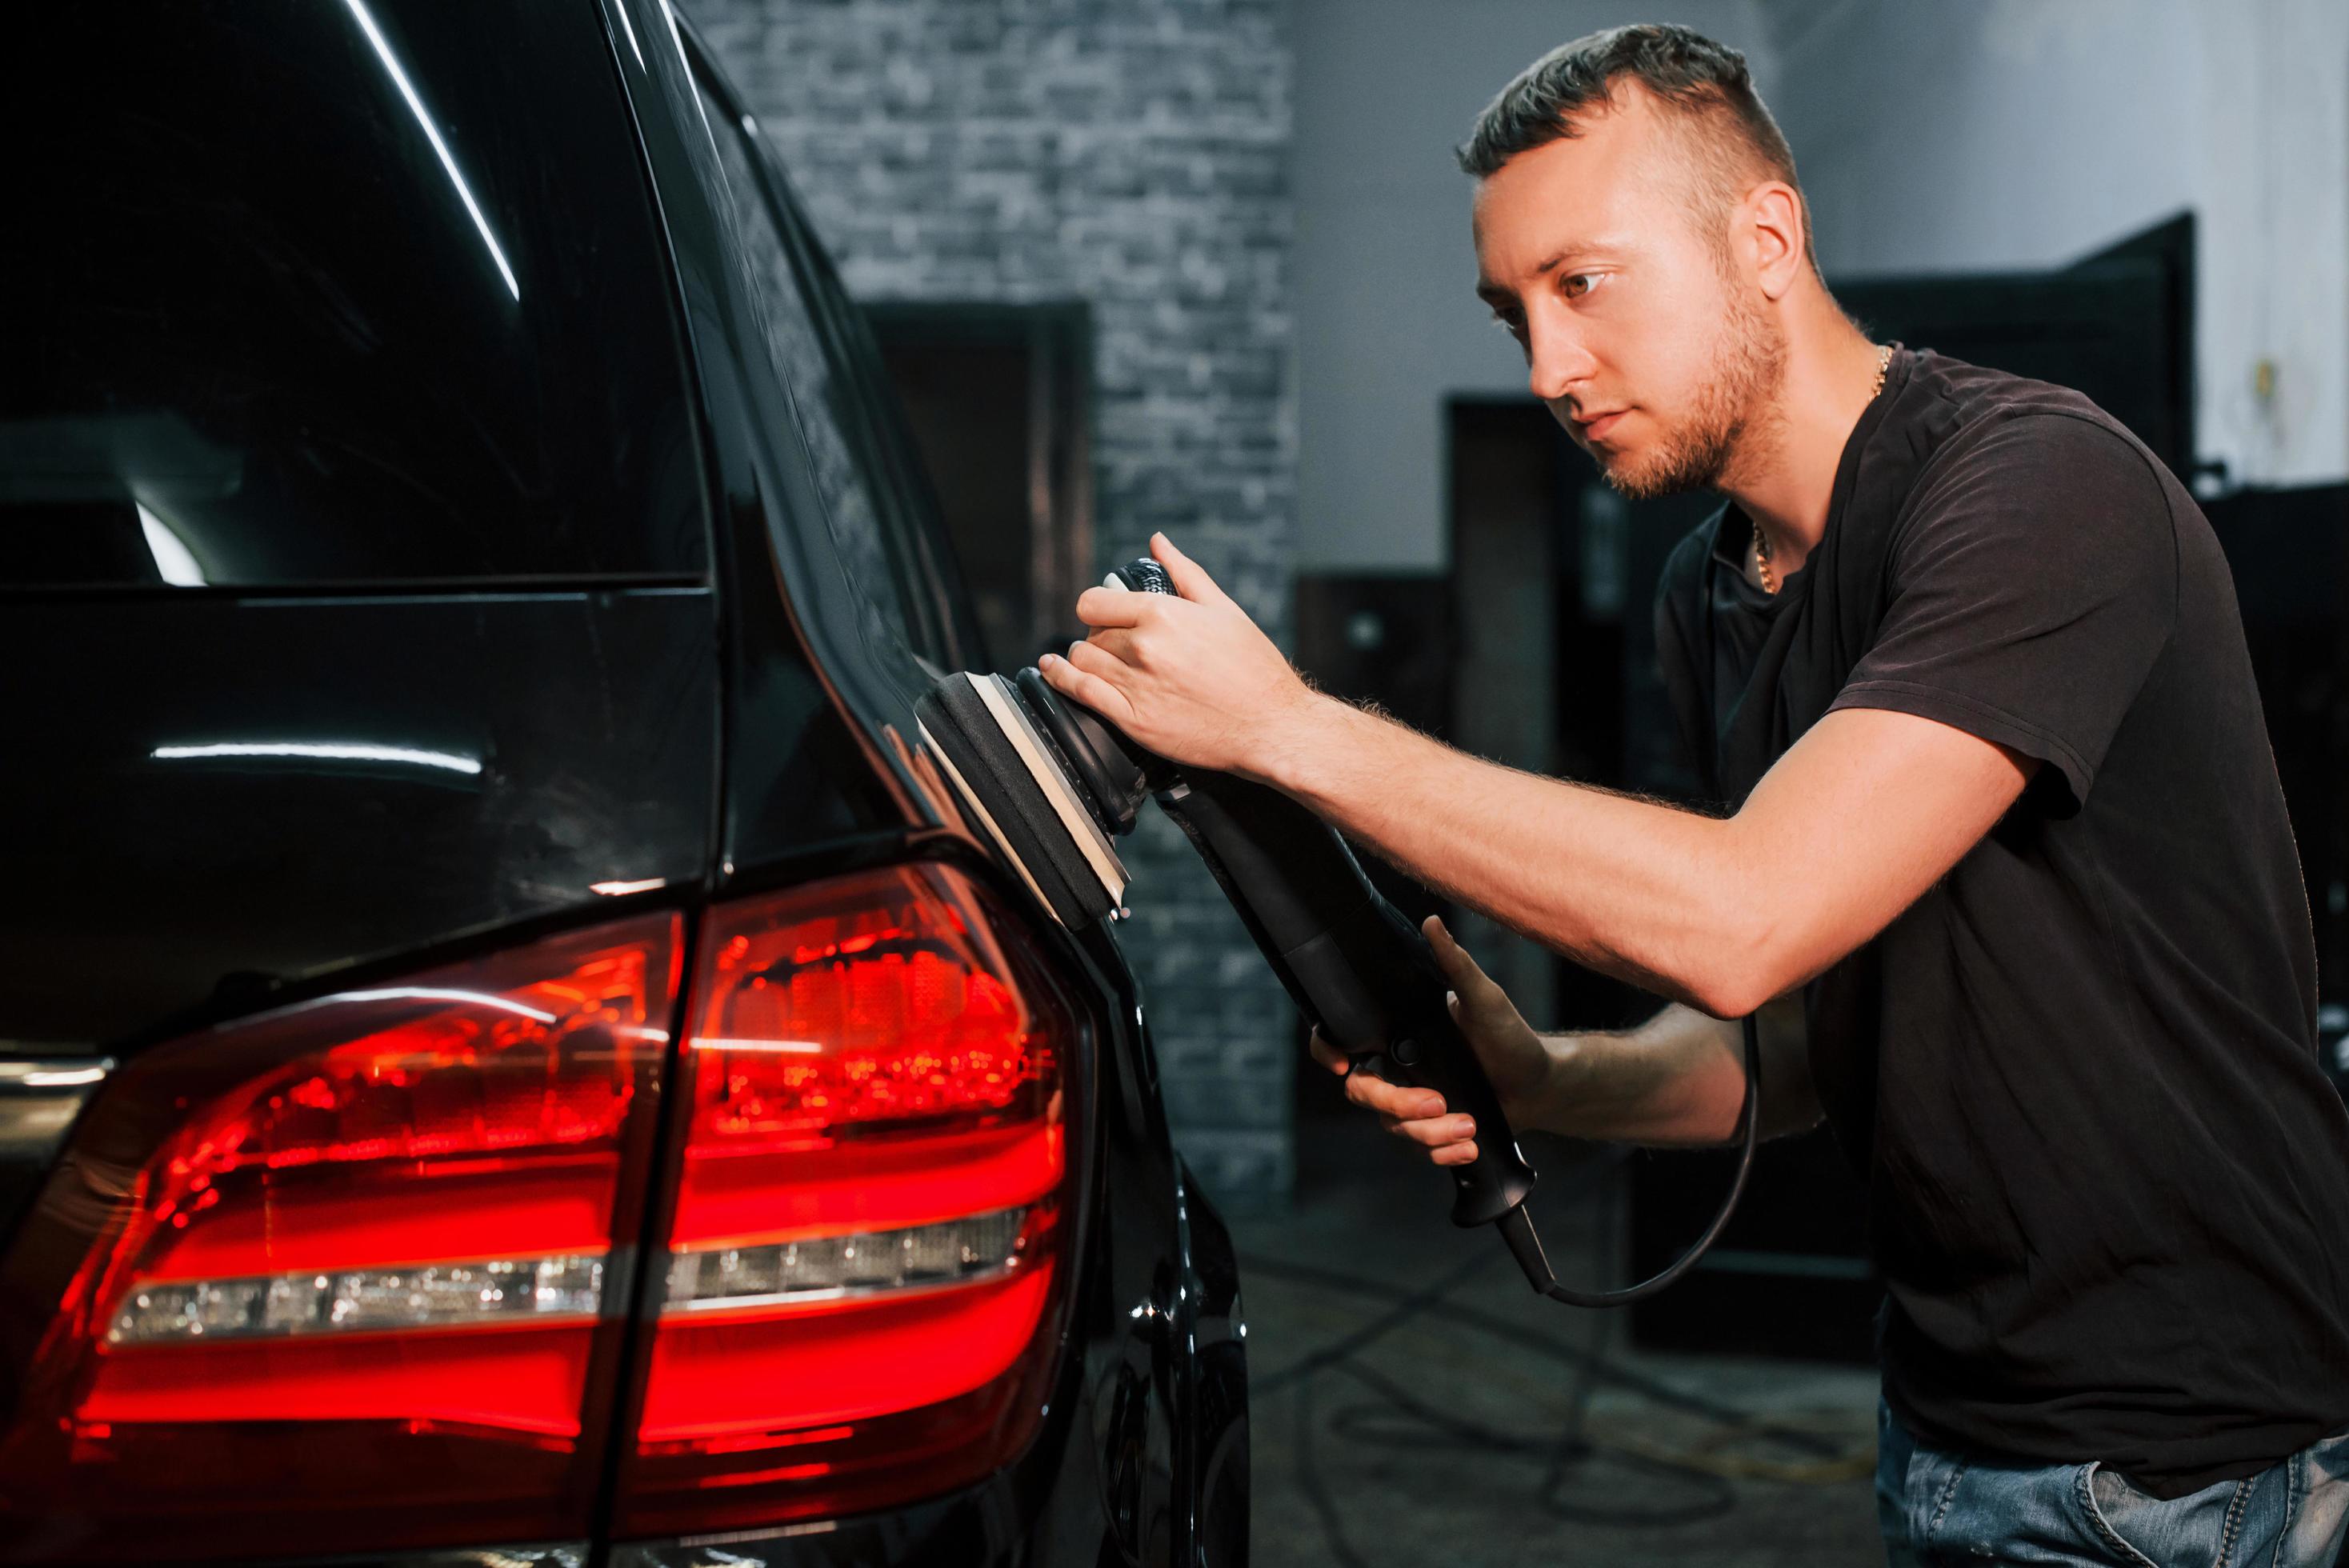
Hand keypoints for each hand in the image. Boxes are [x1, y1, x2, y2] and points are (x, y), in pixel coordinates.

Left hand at [1037, 532, 1319, 779]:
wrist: (1270, 725)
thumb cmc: (1254, 668)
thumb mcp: (1223, 610)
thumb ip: (1184, 573)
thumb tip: (1157, 542)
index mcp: (1163, 614)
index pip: (1095, 602)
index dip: (1097, 607)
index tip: (1104, 614)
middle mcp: (1144, 648)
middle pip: (1092, 634)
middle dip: (1099, 636)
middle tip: (1115, 644)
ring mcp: (1136, 685)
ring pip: (1082, 661)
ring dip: (1083, 658)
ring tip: (1093, 660)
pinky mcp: (1133, 720)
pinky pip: (1080, 692)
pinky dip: (1060, 679)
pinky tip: (1052, 670)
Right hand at [1307, 915, 1555, 1166]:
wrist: (1542, 1084)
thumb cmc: (1512, 1036)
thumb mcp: (1484, 998)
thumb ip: (1455, 963)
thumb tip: (1433, 922)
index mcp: (1400, 1034)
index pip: (1344, 1038)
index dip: (1328, 1048)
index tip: (1342, 1063)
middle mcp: (1400, 1069)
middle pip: (1364, 1092)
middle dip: (1397, 1104)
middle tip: (1437, 1103)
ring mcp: (1414, 1102)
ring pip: (1393, 1128)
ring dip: (1431, 1134)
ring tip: (1469, 1127)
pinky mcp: (1433, 1131)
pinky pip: (1420, 1151)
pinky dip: (1444, 1153)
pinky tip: (1469, 1147)